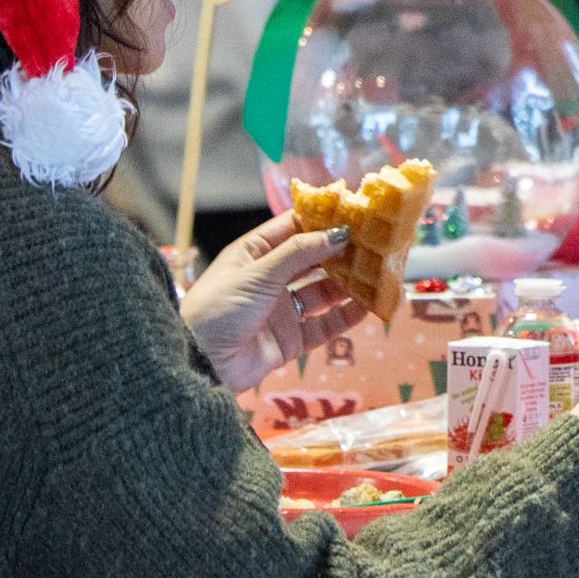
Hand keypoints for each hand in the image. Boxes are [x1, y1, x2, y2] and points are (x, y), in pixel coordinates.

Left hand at [178, 215, 367, 393]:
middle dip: (342, 254)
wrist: (199, 364)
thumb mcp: (258, 273)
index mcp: (254, 254)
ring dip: (349, 285)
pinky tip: (367, 307)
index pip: (293, 229)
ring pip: (322, 293)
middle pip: (313, 262)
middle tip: (376, 244)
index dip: (322, 221)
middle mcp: (269, 279)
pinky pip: (323, 326)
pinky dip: (345, 317)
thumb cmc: (219, 308)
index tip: (354, 213)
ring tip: (378, 275)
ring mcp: (281, 310)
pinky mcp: (290, 340)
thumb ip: (301, 253)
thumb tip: (340, 232)